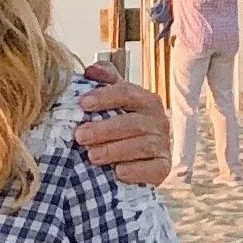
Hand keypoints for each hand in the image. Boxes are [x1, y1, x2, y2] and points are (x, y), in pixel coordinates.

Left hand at [73, 64, 170, 185]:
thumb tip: (91, 70)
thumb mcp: (114, 104)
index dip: (104, 97)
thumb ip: (105, 84)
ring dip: (115, 150)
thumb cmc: (120, 129)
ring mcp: (162, 145)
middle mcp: (158, 120)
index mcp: (146, 101)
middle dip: (104, 129)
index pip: (127, 93)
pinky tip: (118, 172)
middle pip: (132, 123)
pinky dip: (135, 171)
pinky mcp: (163, 168)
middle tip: (79, 135)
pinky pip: (153, 168)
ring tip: (91, 156)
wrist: (138, 162)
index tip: (82, 103)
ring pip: (142, 146)